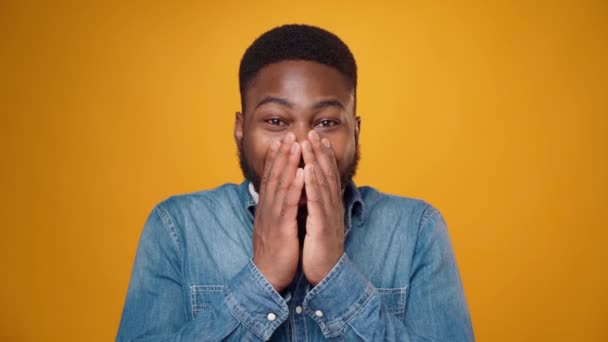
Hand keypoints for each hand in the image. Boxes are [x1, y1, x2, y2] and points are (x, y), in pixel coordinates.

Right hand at [252, 132, 303, 291]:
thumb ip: (279, 210)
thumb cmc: (275, 253)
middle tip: (289, 134)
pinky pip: (288, 204)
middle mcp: (267, 209)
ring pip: (279, 185)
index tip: (282, 141)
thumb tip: (284, 198)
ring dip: (287, 163)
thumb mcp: (275, 227)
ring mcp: (272, 217)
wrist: (267, 277)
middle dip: (281, 154)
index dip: (276, 159)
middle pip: (273, 176)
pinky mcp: (280, 228)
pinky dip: (294, 186)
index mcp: (267, 208)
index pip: (270, 179)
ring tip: (295, 145)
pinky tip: (301, 172)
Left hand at [300, 130, 344, 285]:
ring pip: (324, 182)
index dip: (322, 156)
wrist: (326, 275)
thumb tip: (309, 191)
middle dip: (320, 151)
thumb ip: (315, 206)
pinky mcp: (324, 226)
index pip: (326, 176)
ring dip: (317, 160)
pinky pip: (318, 201)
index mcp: (329, 206)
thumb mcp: (317, 223)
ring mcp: (329, 215)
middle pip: (327, 174)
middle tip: (313, 131)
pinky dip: (314, 183)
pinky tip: (309, 169)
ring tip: (311, 142)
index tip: (315, 138)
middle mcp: (332, 207)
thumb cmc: (319, 249)